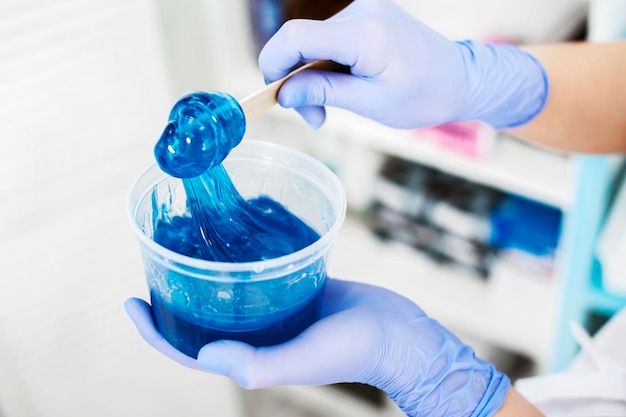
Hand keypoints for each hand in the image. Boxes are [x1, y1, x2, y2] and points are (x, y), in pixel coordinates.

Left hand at [125, 278, 508, 416]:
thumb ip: (257, 364)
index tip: (131, 301)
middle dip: (173, 294)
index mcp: (250, 355)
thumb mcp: (303, 359)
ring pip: (229, 291)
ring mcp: (276, 310)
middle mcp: (257, 333)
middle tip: (155, 260)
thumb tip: (203, 353)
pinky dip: (244, 255)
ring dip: (205, 271)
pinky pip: (261, 271)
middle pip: (202, 316)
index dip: (154, 331)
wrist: (397, 331)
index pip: (188, 349)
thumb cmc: (352, 351)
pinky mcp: (296, 287)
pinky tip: (236, 230)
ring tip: (187, 240)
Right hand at [258, 0, 547, 129]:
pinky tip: (342, 84)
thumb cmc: (424, 96)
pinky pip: (330, 38)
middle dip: (298, 81)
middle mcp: (362, 12)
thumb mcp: (371, 103)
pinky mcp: (366, 15)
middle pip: (302, 42)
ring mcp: (365, 9)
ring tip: (330, 107)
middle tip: (314, 118)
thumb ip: (324, 93)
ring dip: (313, 76)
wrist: (461, 78)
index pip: (297, 36)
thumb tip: (284, 93)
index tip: (272, 94)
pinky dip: (327, 64)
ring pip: (314, 41)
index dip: (273, 63)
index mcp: (366, 35)